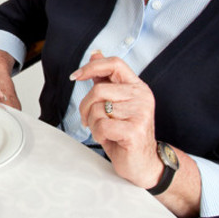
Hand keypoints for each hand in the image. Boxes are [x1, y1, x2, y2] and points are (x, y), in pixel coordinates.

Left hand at [71, 52, 160, 187]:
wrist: (143, 163)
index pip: (114, 64)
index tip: (75, 76)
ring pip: (98, 109)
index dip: (91, 67)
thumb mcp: (114, 103)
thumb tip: (96, 54)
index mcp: (137, 86)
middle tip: (89, 119)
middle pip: (98, 90)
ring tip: (105, 130)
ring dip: (94, 124)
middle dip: (86, 107)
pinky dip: (98, 134)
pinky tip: (109, 138)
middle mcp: (141, 96)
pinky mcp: (134, 130)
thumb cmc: (127, 133)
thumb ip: (105, 79)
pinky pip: (102, 126)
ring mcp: (140, 113)